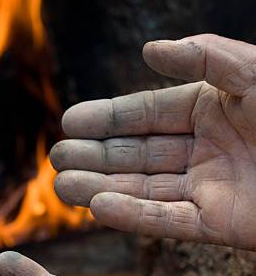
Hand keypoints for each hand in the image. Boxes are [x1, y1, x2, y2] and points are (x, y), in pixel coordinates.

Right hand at [51, 34, 255, 248]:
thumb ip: (206, 56)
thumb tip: (150, 49)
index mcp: (211, 110)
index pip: (147, 114)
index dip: (107, 118)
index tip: (69, 121)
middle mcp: (205, 150)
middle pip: (138, 155)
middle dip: (96, 157)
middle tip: (56, 158)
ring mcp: (209, 189)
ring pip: (145, 190)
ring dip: (103, 188)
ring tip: (63, 186)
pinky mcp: (219, 225)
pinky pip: (168, 220)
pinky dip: (134, 216)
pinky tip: (100, 208)